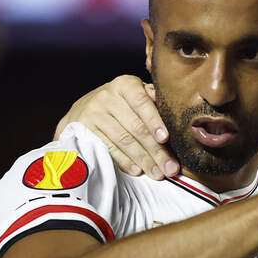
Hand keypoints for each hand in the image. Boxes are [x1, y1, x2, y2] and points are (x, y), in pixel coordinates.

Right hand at [56, 75, 178, 178]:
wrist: (85, 106)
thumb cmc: (123, 101)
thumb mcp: (138, 94)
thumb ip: (155, 101)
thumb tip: (173, 113)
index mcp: (125, 84)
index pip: (141, 102)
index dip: (154, 121)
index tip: (165, 138)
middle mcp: (107, 96)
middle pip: (135, 127)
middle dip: (156, 150)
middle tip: (170, 168)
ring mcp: (93, 113)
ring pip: (123, 140)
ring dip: (143, 159)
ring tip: (157, 173)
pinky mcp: (84, 130)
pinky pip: (108, 148)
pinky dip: (124, 161)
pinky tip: (137, 170)